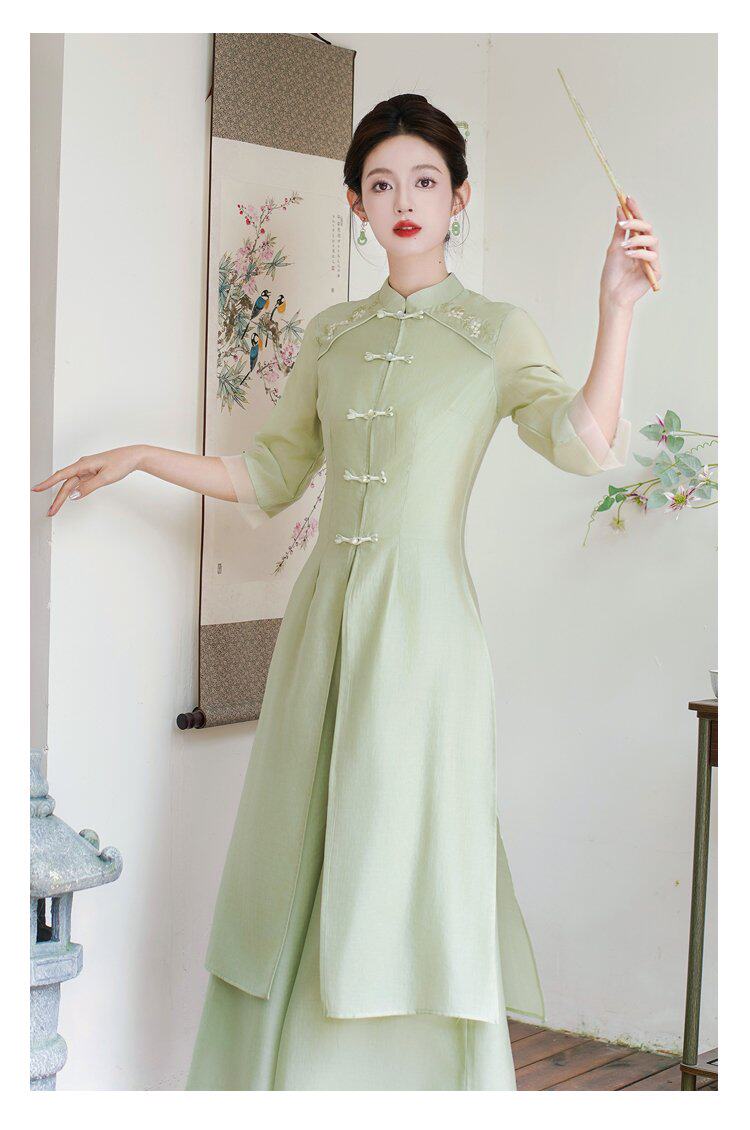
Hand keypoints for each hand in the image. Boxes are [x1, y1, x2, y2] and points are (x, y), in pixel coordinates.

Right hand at [31, 444, 144, 516]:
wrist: (133, 457)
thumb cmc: (121, 463)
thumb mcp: (105, 478)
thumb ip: (88, 487)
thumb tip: (73, 495)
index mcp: (83, 464)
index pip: (61, 475)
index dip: (47, 483)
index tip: (36, 489)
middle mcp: (82, 466)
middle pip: (66, 483)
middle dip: (57, 498)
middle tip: (50, 511)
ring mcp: (87, 469)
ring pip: (71, 484)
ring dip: (64, 496)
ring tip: (56, 508)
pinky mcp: (92, 472)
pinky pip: (78, 482)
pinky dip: (72, 490)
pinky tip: (69, 496)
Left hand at [600, 194, 661, 310]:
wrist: (612, 295)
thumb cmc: (612, 275)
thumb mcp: (614, 248)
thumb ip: (619, 231)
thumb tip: (620, 209)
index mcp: (635, 244)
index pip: (638, 223)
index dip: (634, 210)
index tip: (628, 198)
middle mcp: (645, 249)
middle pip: (647, 229)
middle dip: (636, 223)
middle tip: (623, 224)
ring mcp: (651, 260)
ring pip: (652, 240)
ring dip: (637, 240)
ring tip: (623, 247)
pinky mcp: (656, 271)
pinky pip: (652, 255)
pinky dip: (640, 253)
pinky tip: (629, 255)